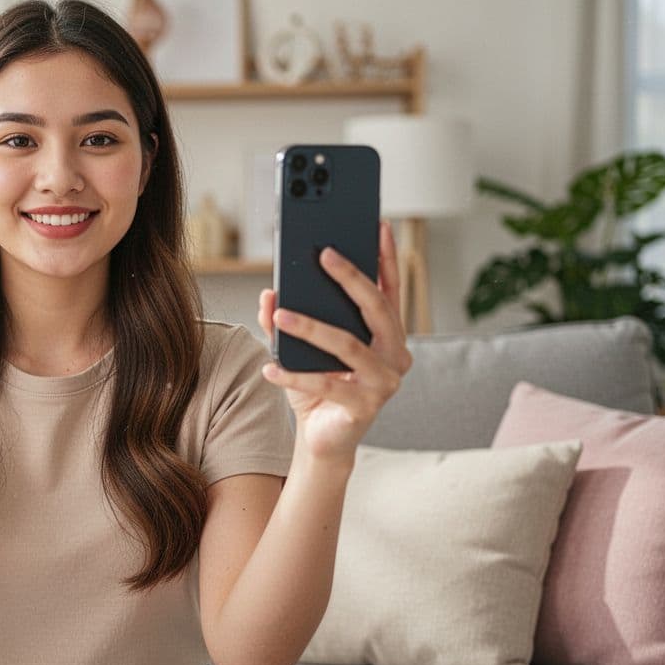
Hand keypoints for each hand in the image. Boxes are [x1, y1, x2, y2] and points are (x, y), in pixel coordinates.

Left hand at [257, 220, 412, 464]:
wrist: (323, 439)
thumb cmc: (317, 387)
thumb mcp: (300, 348)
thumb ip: (286, 318)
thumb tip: (269, 293)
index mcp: (388, 335)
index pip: (389, 289)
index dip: (385, 257)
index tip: (377, 225)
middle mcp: (396, 355)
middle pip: (376, 308)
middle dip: (351, 278)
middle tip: (324, 254)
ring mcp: (385, 382)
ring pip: (349, 345)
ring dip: (312, 327)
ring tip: (282, 315)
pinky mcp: (365, 408)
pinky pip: (326, 384)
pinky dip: (295, 375)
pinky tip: (270, 367)